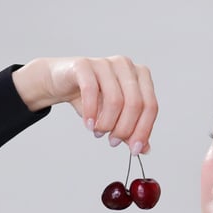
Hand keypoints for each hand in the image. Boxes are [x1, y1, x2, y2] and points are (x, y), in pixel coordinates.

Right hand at [13, 56, 157, 153]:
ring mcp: (105, 63)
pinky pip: (91, 91)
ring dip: (107, 123)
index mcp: (140, 75)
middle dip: (124, 129)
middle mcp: (126, 66)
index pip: (150, 106)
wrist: (63, 82)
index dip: (143, 130)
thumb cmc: (93, 98)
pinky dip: (90, 112)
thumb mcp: (115, 116)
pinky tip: (88, 124)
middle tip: (113, 141)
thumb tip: (145, 148)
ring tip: (98, 132)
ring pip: (115, 100)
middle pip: (135, 104)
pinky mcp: (84, 64)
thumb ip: (131, 130)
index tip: (134, 150)